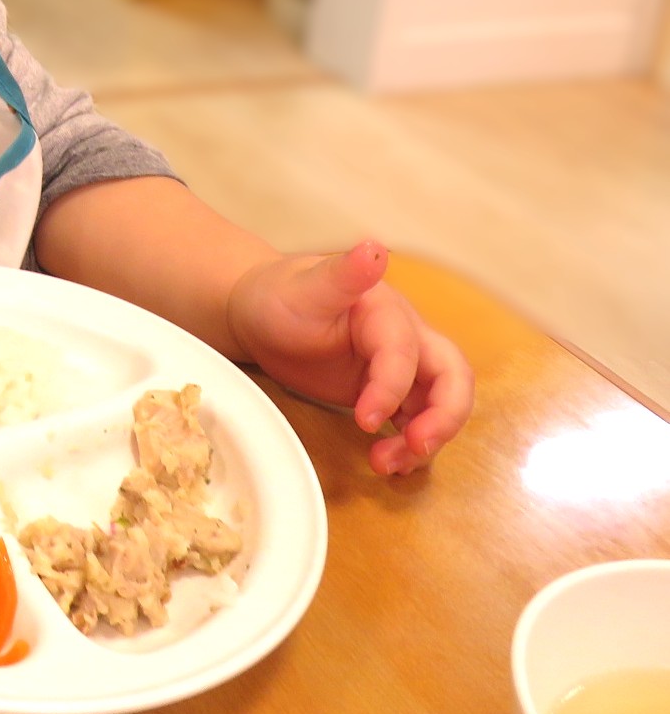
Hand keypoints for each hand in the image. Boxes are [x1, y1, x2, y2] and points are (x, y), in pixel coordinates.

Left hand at [226, 240, 473, 475]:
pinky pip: (416, 421)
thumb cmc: (281, 295)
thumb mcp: (305, 287)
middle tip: (415, 448)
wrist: (261, 314)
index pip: (405, 353)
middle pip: (452, 378)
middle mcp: (406, 339)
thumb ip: (343, 274)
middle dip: (444, 417)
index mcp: (387, 312)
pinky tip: (385, 463)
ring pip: (439, 406)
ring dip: (425, 440)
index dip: (392, 387)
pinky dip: (410, 446)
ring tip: (385, 465)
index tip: (365, 419)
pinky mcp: (389, 392)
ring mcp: (401, 368)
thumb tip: (374, 248)